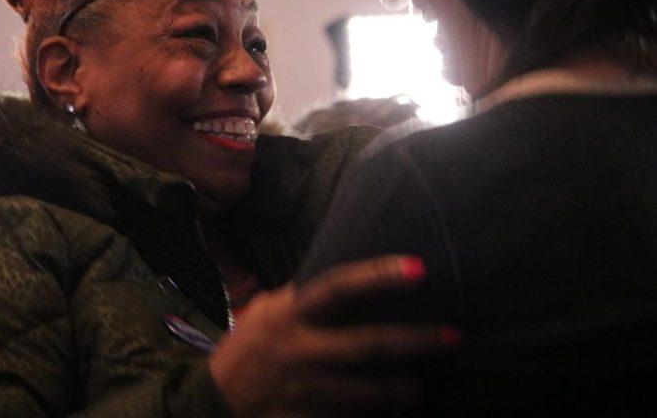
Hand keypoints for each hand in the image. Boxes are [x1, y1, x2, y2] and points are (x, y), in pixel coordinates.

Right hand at [208, 255, 457, 417]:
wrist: (215, 401)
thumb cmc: (249, 347)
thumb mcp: (268, 311)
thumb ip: (303, 297)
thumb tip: (351, 280)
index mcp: (291, 315)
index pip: (339, 287)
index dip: (378, 276)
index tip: (419, 268)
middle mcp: (299, 351)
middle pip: (367, 347)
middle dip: (414, 342)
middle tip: (453, 336)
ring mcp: (303, 391)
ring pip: (366, 395)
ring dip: (400, 392)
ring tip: (420, 388)